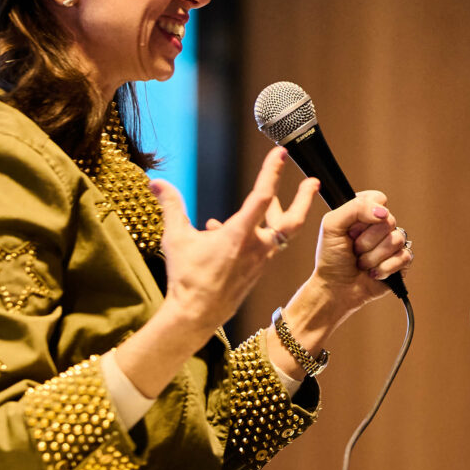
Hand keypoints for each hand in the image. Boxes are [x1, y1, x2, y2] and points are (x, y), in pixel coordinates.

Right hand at [151, 148, 318, 344]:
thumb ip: (171, 206)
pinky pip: (263, 247)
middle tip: (314, 182)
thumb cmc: (187, 278)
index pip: (262, 196)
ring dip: (278, 214)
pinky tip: (225, 230)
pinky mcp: (257, 271)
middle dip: (304, 199)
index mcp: (240, 234)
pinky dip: (255, 233)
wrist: (196, 316)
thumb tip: (156, 182)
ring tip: (269, 199)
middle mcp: (257, 247)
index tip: (281, 153)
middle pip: (292, 221)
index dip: (272, 172)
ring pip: (279, 233)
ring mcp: (260, 261)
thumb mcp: (176, 238)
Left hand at [288, 191, 412, 334]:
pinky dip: (383, 269)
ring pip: (396, 240)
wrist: (335, 289)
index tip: (351, 229)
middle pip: (389, 221)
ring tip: (362, 263)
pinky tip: (372, 273)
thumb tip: (384, 212)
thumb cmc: (331, 258)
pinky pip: (403, 257)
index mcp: (365, 213)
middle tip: (354, 249)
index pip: (378, 199)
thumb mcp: (332, 225)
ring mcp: (392, 243)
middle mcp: (380, 226)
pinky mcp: (401, 262)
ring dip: (373, 257)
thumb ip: (355, 208)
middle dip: (367, 240)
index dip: (366, 214)